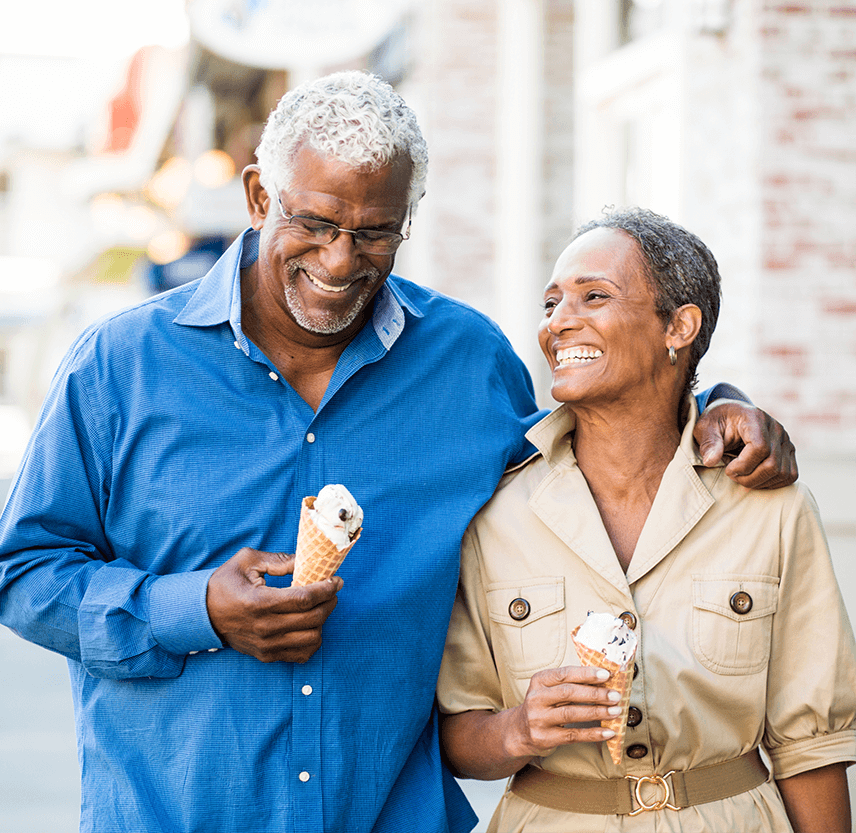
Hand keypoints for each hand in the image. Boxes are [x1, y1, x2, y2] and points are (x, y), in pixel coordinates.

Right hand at [206, 547, 341, 662]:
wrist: (202, 614)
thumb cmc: (225, 584)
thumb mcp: (247, 561)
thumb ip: (279, 560)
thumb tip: (307, 562)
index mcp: (259, 602)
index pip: (304, 599)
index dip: (326, 589)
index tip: (336, 581)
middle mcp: (264, 627)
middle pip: (313, 618)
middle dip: (330, 602)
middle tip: (332, 590)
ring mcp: (266, 645)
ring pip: (312, 639)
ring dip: (323, 621)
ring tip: (320, 607)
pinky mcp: (266, 655)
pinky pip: (302, 654)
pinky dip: (312, 640)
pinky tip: (309, 625)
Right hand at [503, 665, 620, 759]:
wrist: (519, 730)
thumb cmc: (543, 705)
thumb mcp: (550, 689)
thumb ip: (571, 683)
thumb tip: (604, 679)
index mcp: (539, 680)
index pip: (564, 674)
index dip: (586, 674)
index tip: (606, 675)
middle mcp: (536, 698)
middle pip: (568, 693)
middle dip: (595, 694)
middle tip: (615, 695)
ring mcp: (538, 719)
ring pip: (571, 714)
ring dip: (597, 712)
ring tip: (615, 711)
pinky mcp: (544, 738)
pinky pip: (572, 735)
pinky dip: (593, 734)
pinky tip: (608, 732)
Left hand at [694, 401, 797, 488]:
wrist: (731, 416)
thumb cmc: (717, 422)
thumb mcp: (705, 427)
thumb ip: (709, 443)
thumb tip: (711, 461)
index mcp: (755, 419)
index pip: (760, 448)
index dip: (743, 465)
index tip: (727, 468)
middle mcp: (776, 429)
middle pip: (772, 465)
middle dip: (749, 478)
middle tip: (731, 474)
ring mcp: (786, 441)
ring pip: (782, 473)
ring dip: (759, 482)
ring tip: (741, 475)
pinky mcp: (789, 452)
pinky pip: (789, 476)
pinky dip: (771, 483)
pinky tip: (754, 478)